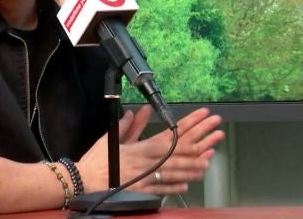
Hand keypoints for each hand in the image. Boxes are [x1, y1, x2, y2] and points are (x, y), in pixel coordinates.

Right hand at [77, 107, 224, 195]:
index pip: (172, 133)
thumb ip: (130, 125)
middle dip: (202, 139)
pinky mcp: (143, 191)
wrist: (84, 181)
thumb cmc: (97, 160)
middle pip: (181, 150)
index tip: (205, 115)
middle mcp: (148, 161)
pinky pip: (165, 188)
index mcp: (142, 146)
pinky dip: (178, 184)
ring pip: (178, 170)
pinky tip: (189, 182)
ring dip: (196, 163)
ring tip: (211, 156)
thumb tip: (141, 111)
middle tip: (218, 131)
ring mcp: (147, 177)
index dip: (191, 123)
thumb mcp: (112, 138)